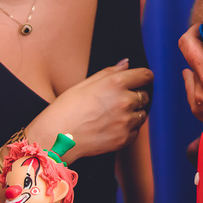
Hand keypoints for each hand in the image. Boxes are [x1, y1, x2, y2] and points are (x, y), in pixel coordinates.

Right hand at [28, 60, 153, 161]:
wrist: (57, 137)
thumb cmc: (66, 109)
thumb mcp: (85, 84)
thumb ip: (110, 72)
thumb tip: (126, 64)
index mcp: (115, 83)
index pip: (145, 76)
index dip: (144, 76)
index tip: (142, 79)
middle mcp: (124, 101)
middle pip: (145, 96)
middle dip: (136, 96)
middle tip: (120, 101)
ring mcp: (125, 121)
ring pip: (142, 114)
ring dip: (134, 113)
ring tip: (114, 116)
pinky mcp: (124, 138)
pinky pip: (135, 131)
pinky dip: (129, 129)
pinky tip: (113, 127)